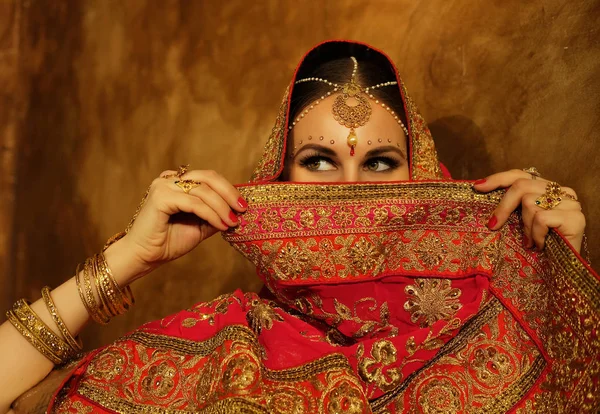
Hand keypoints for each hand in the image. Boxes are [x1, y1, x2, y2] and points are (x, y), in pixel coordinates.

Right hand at [120, 169, 246, 277]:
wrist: (144, 257)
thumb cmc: (168, 242)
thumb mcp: (199, 226)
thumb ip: (215, 215)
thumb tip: (238, 211)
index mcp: (178, 182)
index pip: (209, 178)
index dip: (228, 189)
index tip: (243, 206)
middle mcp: (170, 179)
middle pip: (208, 177)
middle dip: (229, 193)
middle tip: (243, 209)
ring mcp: (163, 185)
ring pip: (203, 191)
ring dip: (222, 208)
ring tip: (232, 222)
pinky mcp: (161, 197)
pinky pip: (194, 203)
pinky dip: (212, 214)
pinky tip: (222, 225)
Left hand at [473, 169, 584, 252]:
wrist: (561, 268)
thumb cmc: (537, 243)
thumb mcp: (520, 221)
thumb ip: (512, 205)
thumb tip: (481, 192)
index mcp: (546, 188)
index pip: (520, 175)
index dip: (498, 179)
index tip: (478, 187)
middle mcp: (561, 191)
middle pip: (521, 186)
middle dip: (503, 207)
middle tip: (494, 225)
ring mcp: (571, 203)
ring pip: (530, 203)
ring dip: (525, 227)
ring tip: (530, 241)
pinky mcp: (575, 218)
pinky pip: (541, 219)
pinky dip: (536, 235)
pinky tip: (539, 245)